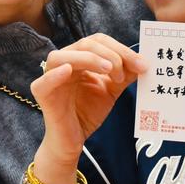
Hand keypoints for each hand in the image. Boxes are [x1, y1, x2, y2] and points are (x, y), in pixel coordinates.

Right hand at [30, 34, 147, 183]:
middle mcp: (64, 62)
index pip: (99, 42)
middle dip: (111, 54)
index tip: (142, 64)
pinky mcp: (42, 94)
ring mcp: (51, 77)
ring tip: (109, 69)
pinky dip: (55, 74)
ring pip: (64, 56)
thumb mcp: (111, 90)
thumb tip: (142, 63)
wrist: (73, 141)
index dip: (121, 49)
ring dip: (89, 58)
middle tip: (125, 72)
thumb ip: (124, 75)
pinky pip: (44, 81)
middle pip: (85, 44)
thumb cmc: (87, 112)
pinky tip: (69, 70)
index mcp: (80, 58)